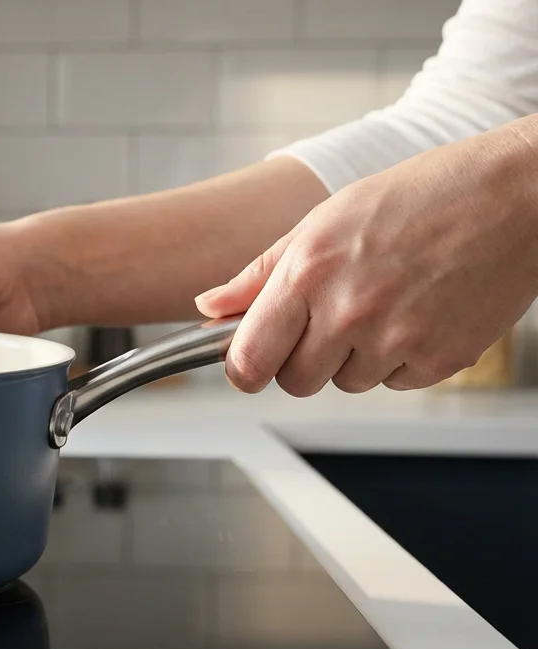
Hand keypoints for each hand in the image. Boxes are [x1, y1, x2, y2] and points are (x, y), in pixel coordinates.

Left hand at [195, 119, 537, 395]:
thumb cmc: (422, 196)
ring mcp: (397, 340)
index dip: (245, 367)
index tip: (250, 361)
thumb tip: (210, 307)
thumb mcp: (324, 220)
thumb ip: (261, 273)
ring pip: (346, 383)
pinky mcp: (440, 360)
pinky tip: (418, 311)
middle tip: (330, 317)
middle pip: (295, 382)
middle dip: (302, 359)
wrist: (516, 196)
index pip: (248, 361)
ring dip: (354, 356)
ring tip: (384, 301)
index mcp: (308, 273)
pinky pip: (395, 380)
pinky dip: (401, 358)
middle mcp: (348, 312)